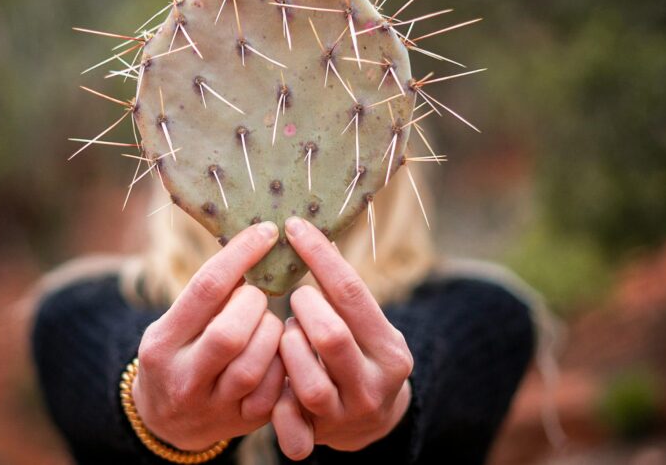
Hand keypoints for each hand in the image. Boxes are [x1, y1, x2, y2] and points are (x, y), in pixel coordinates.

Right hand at [133, 221, 286, 450]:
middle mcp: (183, 379)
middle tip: (256, 296)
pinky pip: (275, 389)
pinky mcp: (243, 423)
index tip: (266, 232)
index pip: (205, 290)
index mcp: (162, 344)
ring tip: (266, 324)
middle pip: (230, 334)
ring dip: (271, 333)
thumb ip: (207, 297)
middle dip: (254, 304)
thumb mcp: (174, 324)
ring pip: (256, 364)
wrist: (167, 422)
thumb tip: (254, 243)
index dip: (241, 255)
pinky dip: (283, 362)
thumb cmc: (177, 354)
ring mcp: (214, 407)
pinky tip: (277, 350)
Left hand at [272, 217, 413, 459]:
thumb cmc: (359, 352)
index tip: (293, 227)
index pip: (351, 293)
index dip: (319, 256)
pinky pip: (291, 425)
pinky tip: (275, 384)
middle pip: (330, 336)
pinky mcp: (319, 438)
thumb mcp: (366, 325)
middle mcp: (374, 385)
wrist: (370, 421)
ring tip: (288, 336)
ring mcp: (346, 415)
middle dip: (303, 309)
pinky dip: (277, 405)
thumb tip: (304, 230)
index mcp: (390, 350)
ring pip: (307, 380)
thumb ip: (342, 295)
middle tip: (296, 298)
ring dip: (288, 350)